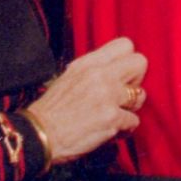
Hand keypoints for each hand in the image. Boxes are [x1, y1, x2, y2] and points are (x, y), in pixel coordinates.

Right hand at [26, 37, 148, 164]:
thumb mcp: (69, 77)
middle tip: (125, 94)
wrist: (39, 135)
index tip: (122, 76)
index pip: (125, 45)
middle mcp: (100, 75)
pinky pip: (133, 121)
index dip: (128, 61)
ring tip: (116, 116)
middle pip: (140, 62)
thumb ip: (93, 70)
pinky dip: (124, 129)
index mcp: (88, 63)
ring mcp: (107, 96)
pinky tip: (111, 131)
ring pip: (141, 95)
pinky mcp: (111, 118)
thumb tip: (115, 70)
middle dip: (137, 80)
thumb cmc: (52, 111)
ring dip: (131, 108)